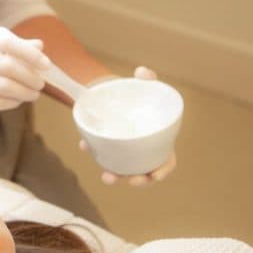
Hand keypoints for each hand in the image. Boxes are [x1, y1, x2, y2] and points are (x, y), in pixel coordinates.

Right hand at [0, 27, 49, 121]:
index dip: (31, 54)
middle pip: (10, 67)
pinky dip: (13, 102)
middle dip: (31, 77)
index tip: (45, 65)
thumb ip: (12, 46)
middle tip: (40, 83)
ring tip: (33, 94)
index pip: (8, 42)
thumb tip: (39, 46)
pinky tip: (17, 101)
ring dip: (25, 92)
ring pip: (6, 86)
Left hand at [81, 65, 177, 185]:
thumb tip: (142, 72)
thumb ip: (147, 79)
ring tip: (107, 177)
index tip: (155, 175)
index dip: (163, 171)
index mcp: (159, 141)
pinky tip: (85, 146)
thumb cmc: (139, 94)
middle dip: (139, 180)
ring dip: (115, 176)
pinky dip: (95, 152)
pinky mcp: (111, 147)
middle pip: (145, 173)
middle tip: (131, 180)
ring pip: (124, 171)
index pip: (166, 161)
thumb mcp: (145, 86)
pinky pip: (104, 155)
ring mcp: (127, 152)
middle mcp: (145, 151)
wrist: (120, 93)